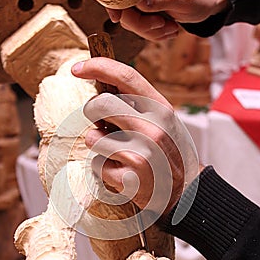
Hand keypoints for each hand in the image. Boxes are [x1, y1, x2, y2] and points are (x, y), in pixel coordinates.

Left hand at [72, 58, 198, 215]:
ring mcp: (141, 153)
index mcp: (161, 109)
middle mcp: (153, 129)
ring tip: (118, 155)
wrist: (183, 193)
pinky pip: (96, 164)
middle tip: (102, 124)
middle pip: (100, 104)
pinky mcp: (129, 178)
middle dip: (92, 112)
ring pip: (93, 137)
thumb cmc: (166, 154)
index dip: (98, 67)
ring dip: (98, 145)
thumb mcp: (161, 121)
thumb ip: (137, 105)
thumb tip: (101, 87)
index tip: (76, 68)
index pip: (126, 77)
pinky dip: (103, 169)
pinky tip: (121, 173)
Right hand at [107, 0, 227, 40]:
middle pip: (123, 10)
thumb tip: (138, 1)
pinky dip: (155, 35)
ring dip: (151, 32)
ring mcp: (142, 1)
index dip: (114, 3)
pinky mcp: (145, 13)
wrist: (208, 2)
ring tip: (171, 27)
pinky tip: (170, 29)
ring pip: (131, 24)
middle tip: (162, 24)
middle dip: (141, 24)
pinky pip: (140, 30)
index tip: (118, 18)